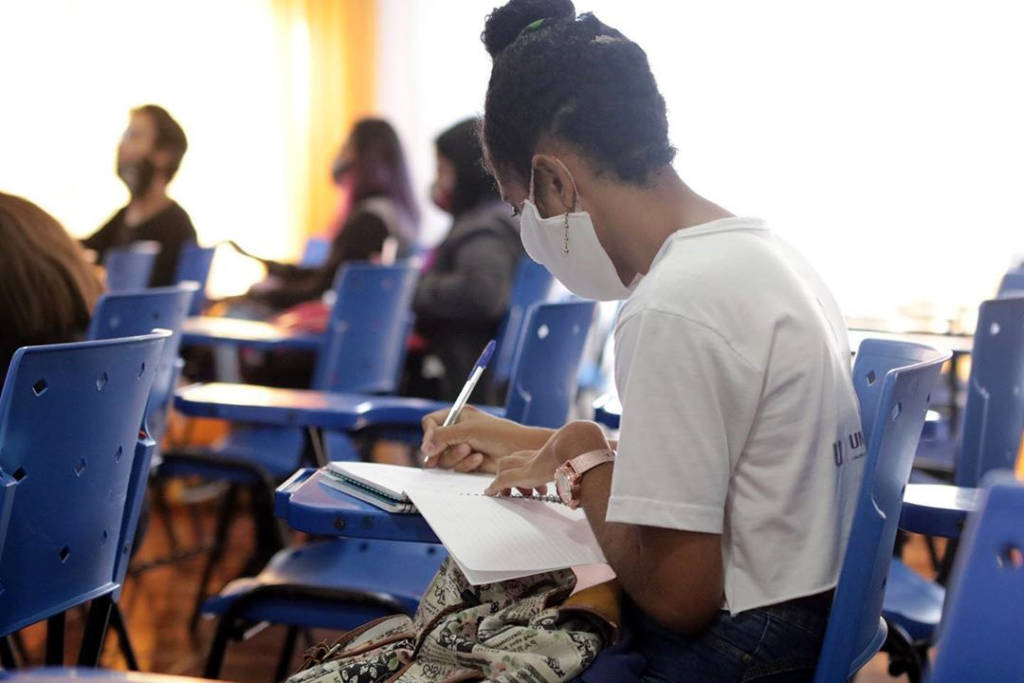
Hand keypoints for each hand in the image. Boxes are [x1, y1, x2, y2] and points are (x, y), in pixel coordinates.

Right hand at [420, 405, 551, 472]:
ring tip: (472, 452)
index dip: (429, 434)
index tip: (432, 445)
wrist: (519, 450)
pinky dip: (465, 465)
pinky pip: (455, 468)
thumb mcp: (468, 430)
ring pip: (443, 458)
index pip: (430, 423)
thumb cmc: (499, 434)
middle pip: (434, 444)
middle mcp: (456, 431)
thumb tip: (426, 447)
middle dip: (446, 449)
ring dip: (457, 457)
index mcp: (457, 416)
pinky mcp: (467, 463)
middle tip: (462, 448)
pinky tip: (479, 459)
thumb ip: (444, 436)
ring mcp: (461, 448)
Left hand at [485, 421, 610, 495]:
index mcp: (552, 452)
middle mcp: (537, 455)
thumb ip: (598, 468)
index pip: (534, 455)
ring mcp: (528, 463)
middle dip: (513, 470)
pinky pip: (501, 481)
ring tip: (502, 493)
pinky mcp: (521, 474)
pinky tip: (490, 495)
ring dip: (504, 480)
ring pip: (505, 467)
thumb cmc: (591, 451)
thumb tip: (617, 468)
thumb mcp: (595, 460)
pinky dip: (494, 488)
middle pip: (515, 458)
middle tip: (516, 486)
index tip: (532, 474)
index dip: (529, 462)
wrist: (581, 444)